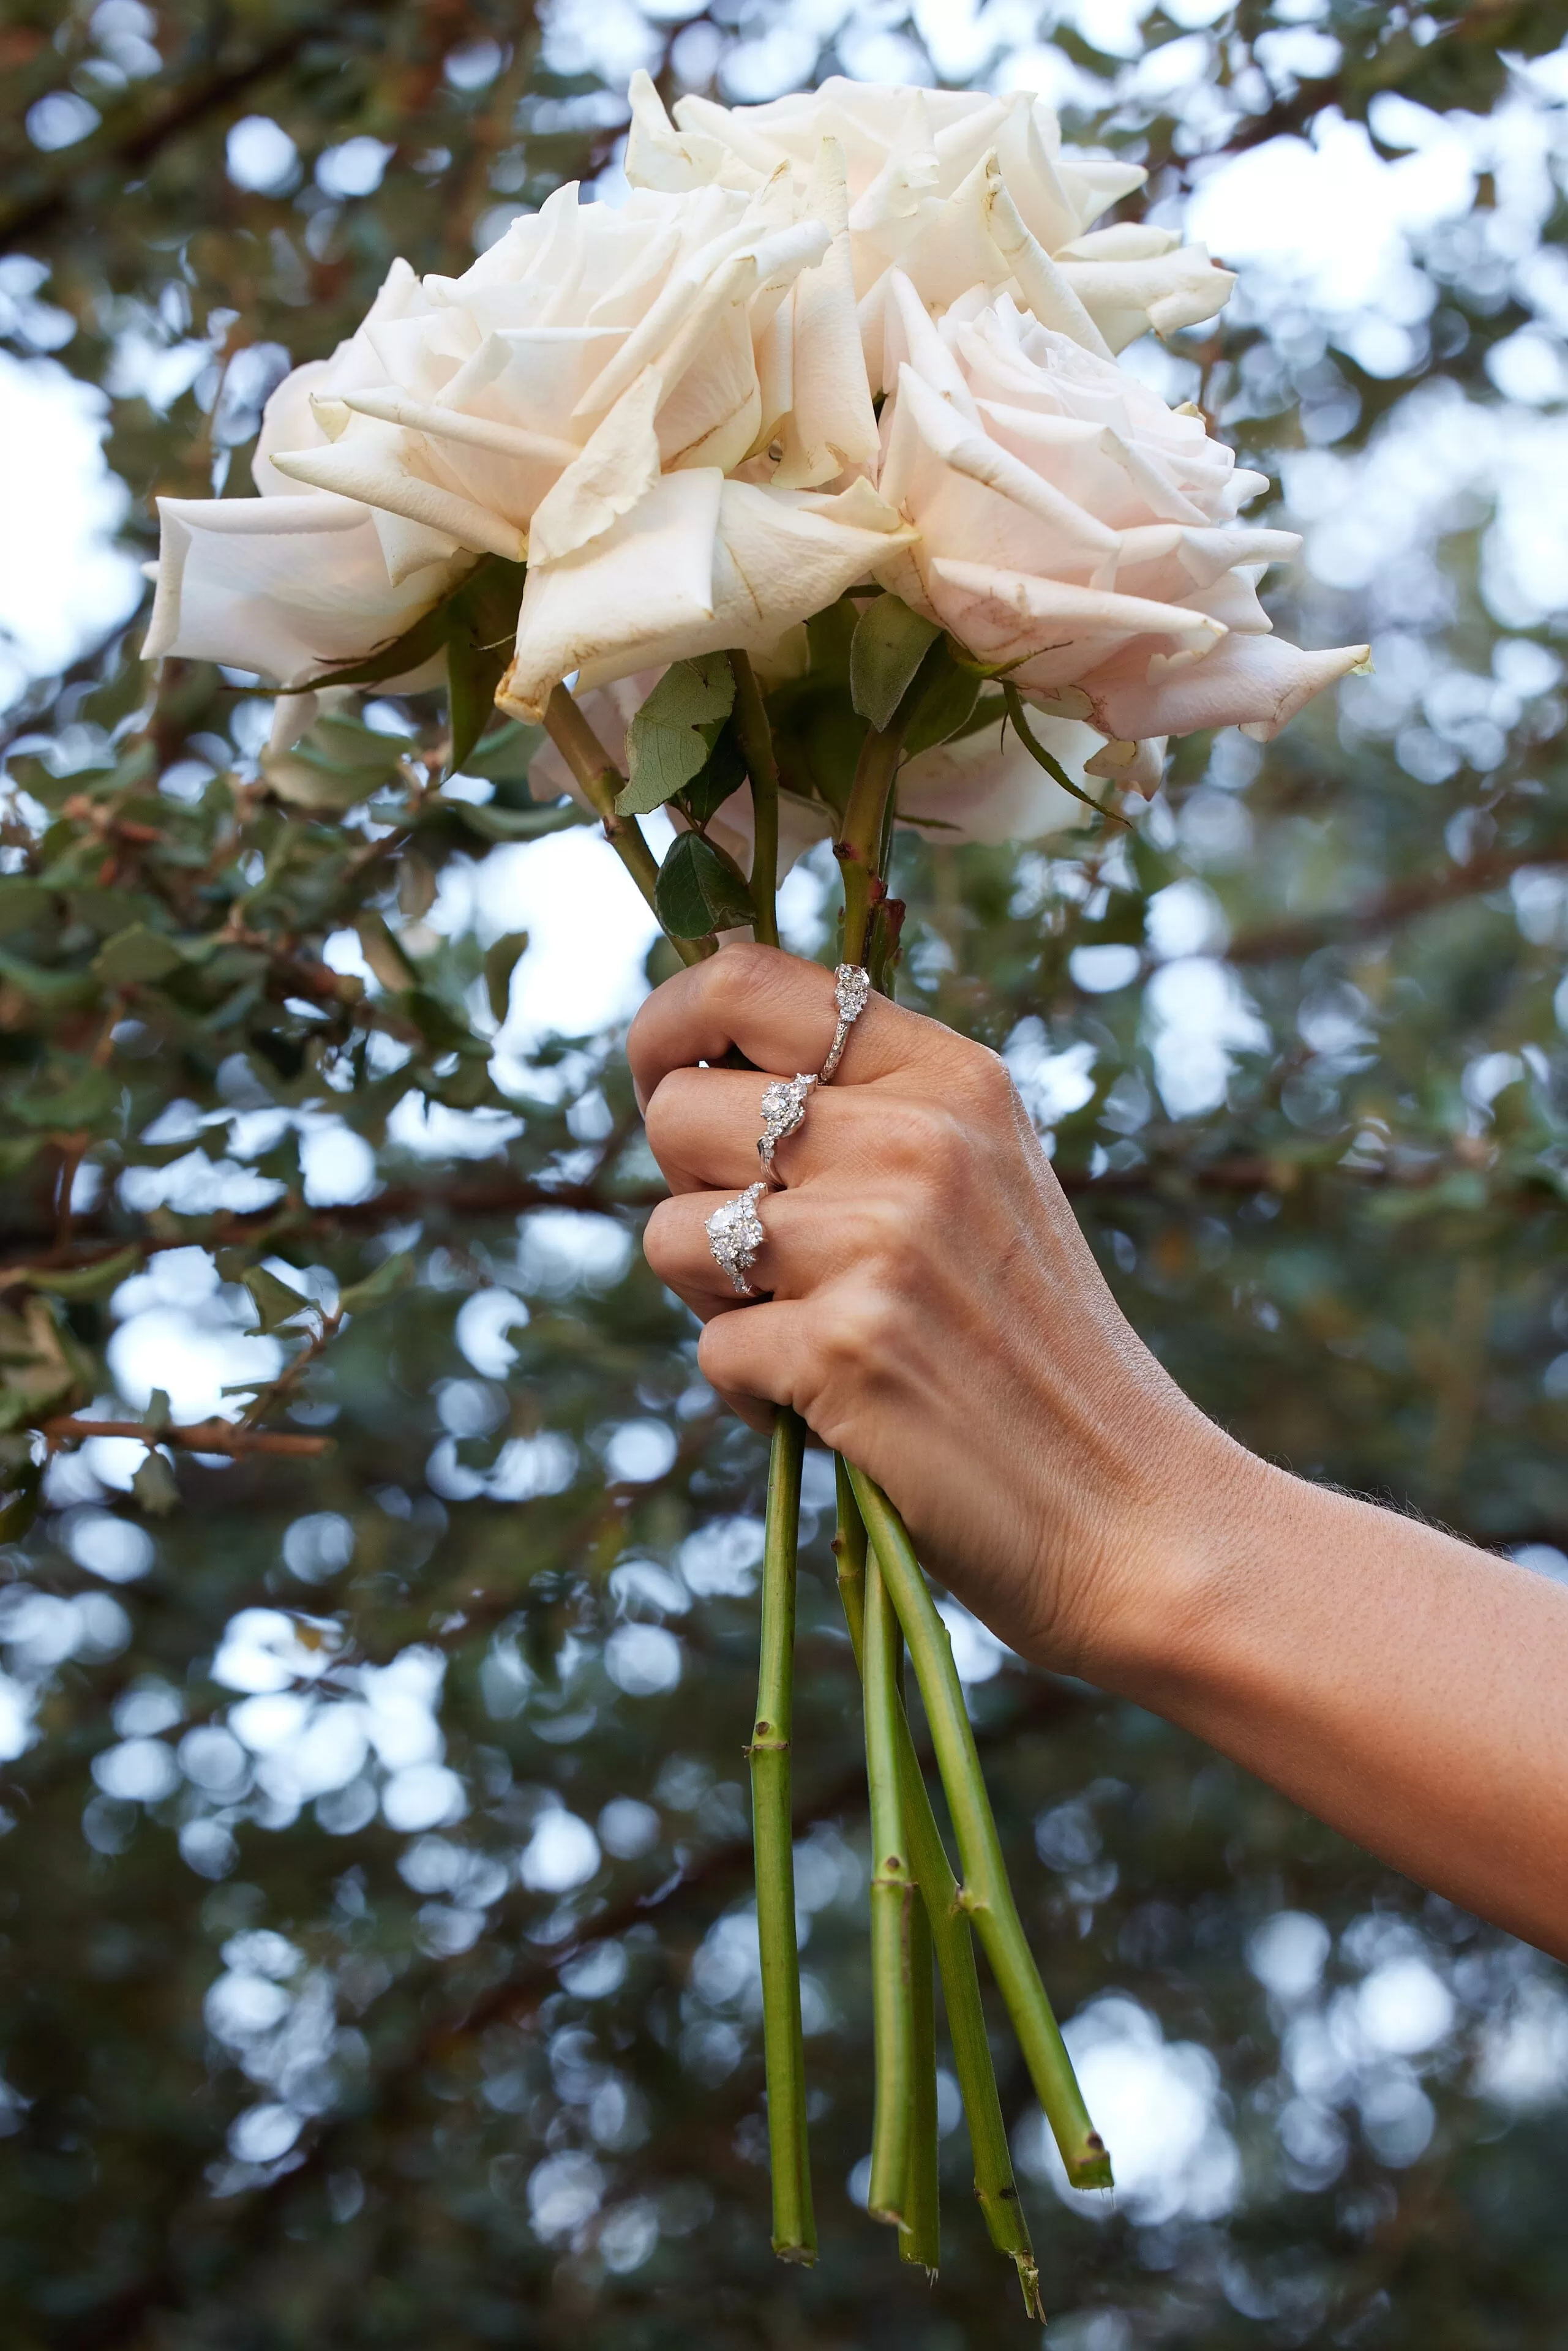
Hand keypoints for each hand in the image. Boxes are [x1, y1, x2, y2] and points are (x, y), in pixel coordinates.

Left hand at [629, 943, 1249, 1676]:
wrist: (1135, 1510)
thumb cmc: (1036, 1352)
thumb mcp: (982, 1181)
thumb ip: (867, 1112)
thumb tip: (691, 1070)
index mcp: (950, 1078)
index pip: (745, 982)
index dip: (665, 1027)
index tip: (660, 1077)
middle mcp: (916, 1139)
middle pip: (678, 1111)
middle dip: (688, 1190)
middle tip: (763, 1253)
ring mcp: (879, 1241)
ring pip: (671, 1233)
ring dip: (712, 1299)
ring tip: (809, 1333)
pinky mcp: (845, 1348)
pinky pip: (711, 1347)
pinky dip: (753, 1393)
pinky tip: (839, 1408)